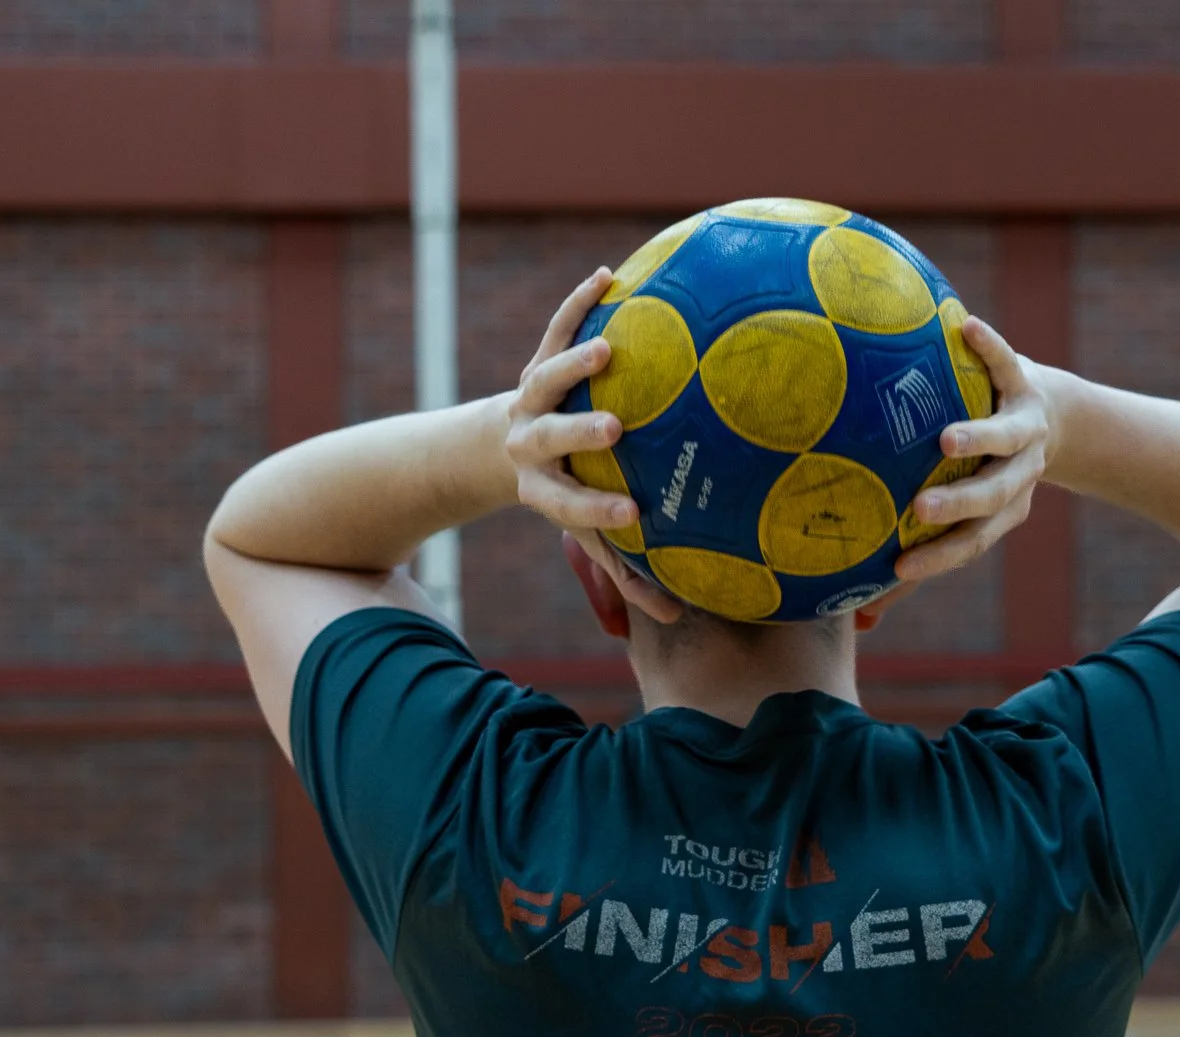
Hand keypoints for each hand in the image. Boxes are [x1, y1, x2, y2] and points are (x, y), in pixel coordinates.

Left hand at [506, 269, 679, 622]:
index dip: (595, 511)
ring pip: (545, 376)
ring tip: (609, 349)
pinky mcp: (537, 361)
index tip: (633, 512)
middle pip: (548, 436)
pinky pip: (556, 327)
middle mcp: (530, 442)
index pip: (567, 504)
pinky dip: (578, 303)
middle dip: (577, 433)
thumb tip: (677, 618)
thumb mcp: (585, 533)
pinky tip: (610, 276)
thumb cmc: (566, 494)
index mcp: (541, 489)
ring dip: (574, 362)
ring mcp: (530, 396)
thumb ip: (626, 573)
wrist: (502, 447)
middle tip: (614, 428)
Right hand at [892, 316, 1051, 583]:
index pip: (972, 543)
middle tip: (920, 510)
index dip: (939, 559)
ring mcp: (1024, 425)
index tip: (898, 569)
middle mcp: (1020, 471)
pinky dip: (989, 345)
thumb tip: (859, 624)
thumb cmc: (978, 471)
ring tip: (945, 439)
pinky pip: (1005, 361)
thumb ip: (913, 560)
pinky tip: (963, 326)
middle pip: (994, 495)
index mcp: (1004, 510)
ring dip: (980, 438)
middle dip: (960, 506)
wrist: (1049, 413)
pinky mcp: (1023, 378)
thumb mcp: (957, 515)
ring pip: (1007, 437)